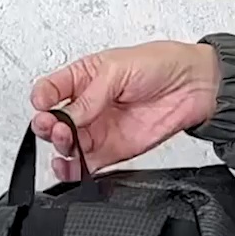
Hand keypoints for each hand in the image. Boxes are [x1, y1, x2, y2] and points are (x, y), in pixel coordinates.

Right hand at [30, 41, 219, 180]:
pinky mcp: (112, 152)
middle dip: (48, 125)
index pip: (51, 90)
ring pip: (68, 146)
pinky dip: (74, 170)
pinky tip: (68, 167)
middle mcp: (87, 106)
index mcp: (83, 78)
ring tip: (65, 141)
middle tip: (53, 126)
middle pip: (55, 122)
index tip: (42, 103)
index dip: (42, 98)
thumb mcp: (118, 69)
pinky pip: (86, 166)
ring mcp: (98, 130)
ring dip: (60, 147)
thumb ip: (90, 96)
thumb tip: (67, 115)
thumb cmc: (160, 65)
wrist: (192, 87)